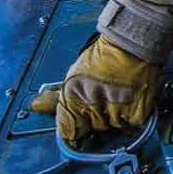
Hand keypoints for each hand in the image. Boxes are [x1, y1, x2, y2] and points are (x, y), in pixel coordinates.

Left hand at [28, 35, 161, 145]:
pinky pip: (131, 123)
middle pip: (94, 127)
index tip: (79, 129)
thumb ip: (57, 97)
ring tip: (119, 94)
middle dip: (98, 116)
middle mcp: (93, 102)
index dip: (74, 129)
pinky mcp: (136, 110)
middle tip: (105, 97)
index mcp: (74, 94)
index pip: (68, 130)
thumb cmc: (103, 56)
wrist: (131, 43)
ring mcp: (115, 107)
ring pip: (113, 126)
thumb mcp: (74, 74)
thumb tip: (36, 106)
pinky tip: (130, 98)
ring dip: (115, 115)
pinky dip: (132, 114)